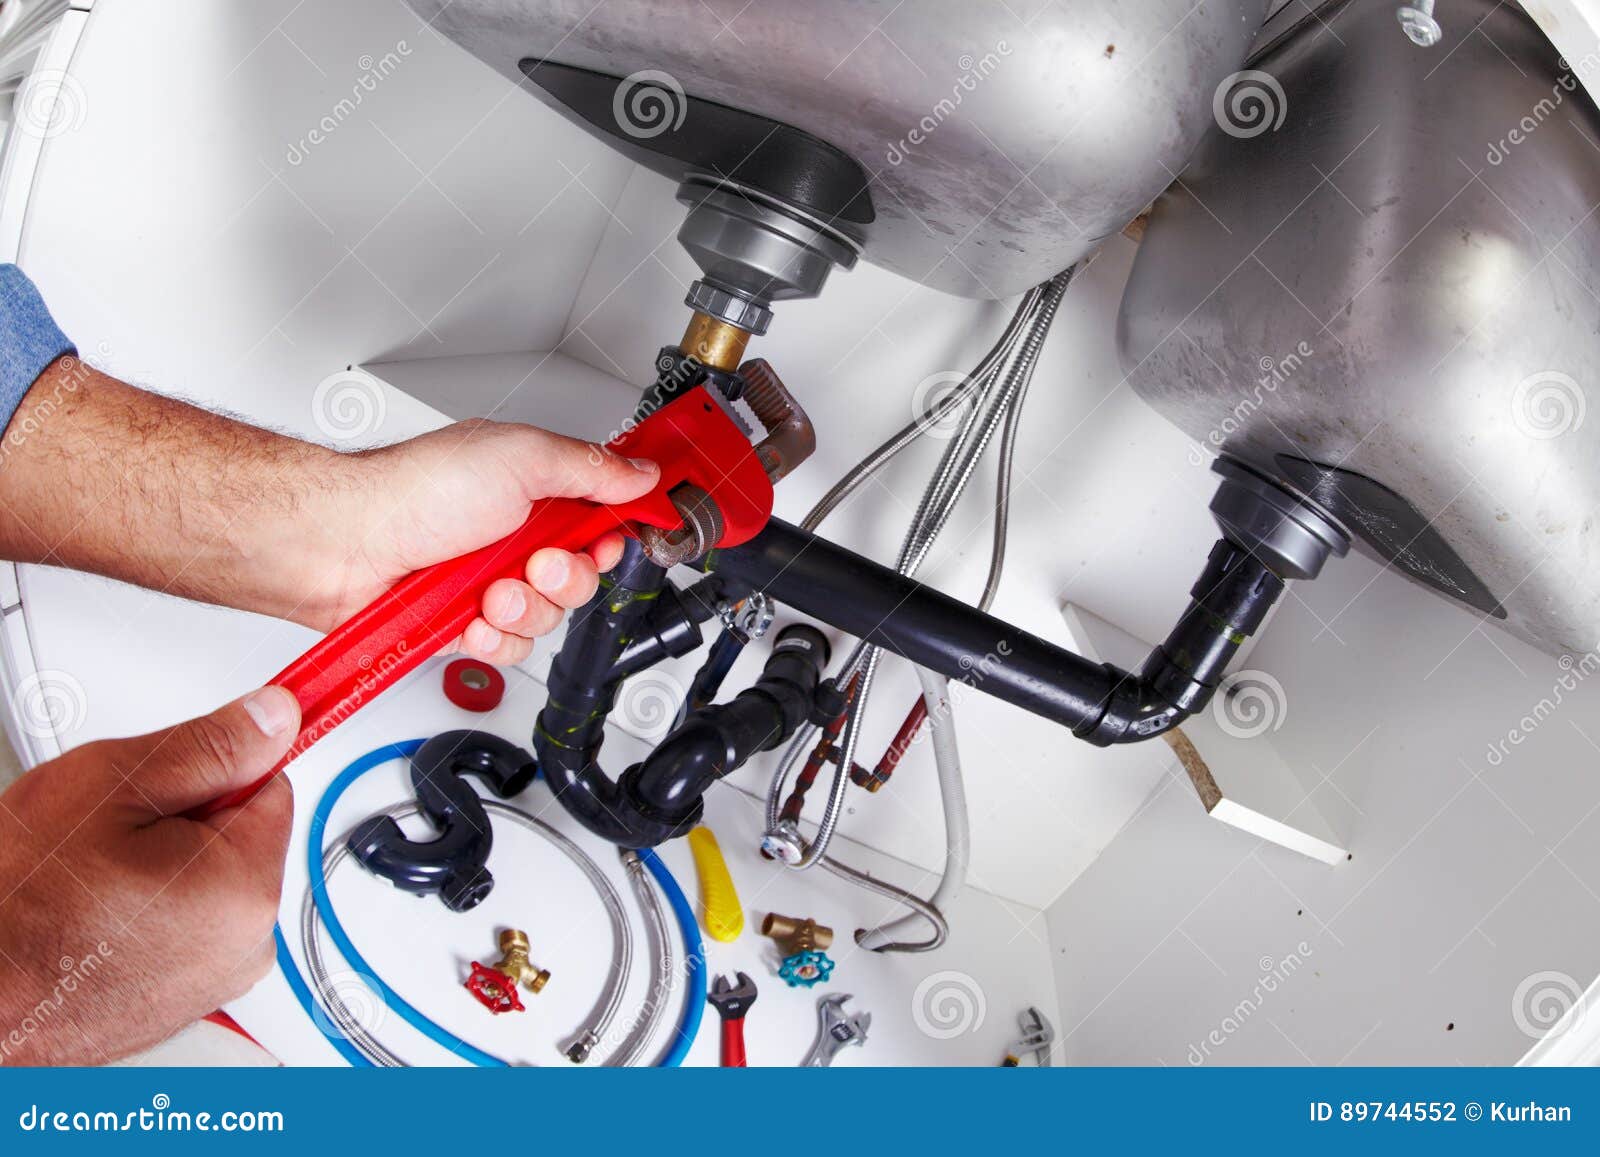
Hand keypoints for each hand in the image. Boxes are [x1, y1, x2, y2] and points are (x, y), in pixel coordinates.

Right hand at [0, 686, 298, 1064]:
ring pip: (210, 882)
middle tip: (111, 832)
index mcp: (245, 887)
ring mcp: (215, 979)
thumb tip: (275, 717)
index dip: (216, 766)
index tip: (193, 756)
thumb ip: (208, 746)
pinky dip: (149, 913)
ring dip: (164, 868)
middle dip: (185, 820)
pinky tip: (93, 915)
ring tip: (92, 880)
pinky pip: (185, 928)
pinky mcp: (183, 1000)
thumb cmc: (17, 907)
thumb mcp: (110, 788)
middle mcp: (247, 943)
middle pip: (241, 836)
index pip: (272, 785)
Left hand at [301, 420, 660, 666]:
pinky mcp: (467, 622)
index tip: (615, 538)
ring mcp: (491, 580)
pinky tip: (469, 617)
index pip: (603, 516)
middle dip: (565, 577)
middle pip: (583, 575)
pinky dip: (492, 638)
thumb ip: (590, 467)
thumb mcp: (520, 457)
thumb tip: (642, 472)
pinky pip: (510, 648)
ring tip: (489, 591)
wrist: (345, 543)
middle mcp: (516, 535)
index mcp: (534, 488)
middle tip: (537, 563)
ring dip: (523, 608)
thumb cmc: (413, 490)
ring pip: (549, 617)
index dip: (615, 532)